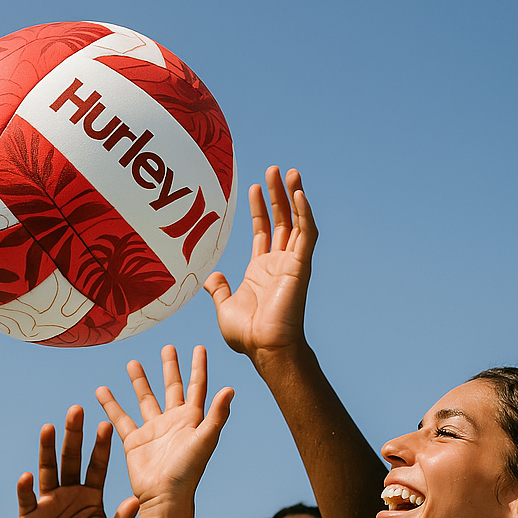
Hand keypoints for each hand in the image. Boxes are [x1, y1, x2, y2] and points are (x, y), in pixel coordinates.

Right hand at [17, 406, 138, 517]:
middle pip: (71, 458)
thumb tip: (137, 500)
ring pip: (48, 470)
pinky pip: (26, 498)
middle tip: (76, 410)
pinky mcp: (30, 515)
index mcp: (92, 495)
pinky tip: (27, 477)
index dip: (101, 446)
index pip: (97, 465)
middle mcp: (70, 492)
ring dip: (47, 449)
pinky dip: (26, 488)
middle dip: (74, 435)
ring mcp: (48, 502)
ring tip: (48, 428)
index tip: (105, 424)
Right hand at [95, 345, 232, 507]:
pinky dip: (111, 404)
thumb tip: (231, 389)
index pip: (196, 386)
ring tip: (133, 363)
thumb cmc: (188, 471)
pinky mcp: (134, 440)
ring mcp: (153, 430)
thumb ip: (217, 414)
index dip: (198, 367)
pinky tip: (102, 390)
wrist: (164, 496)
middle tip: (168, 348)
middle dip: (170, 368)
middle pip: (172, 387)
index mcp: (192, 419)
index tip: (199, 347)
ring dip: (140, 381)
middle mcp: (173, 421)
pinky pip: (120, 417)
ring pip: (145, 399)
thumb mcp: (205, 440)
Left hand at [205, 167, 316, 363]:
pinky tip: (299, 193)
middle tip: (273, 169)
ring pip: (296, 221)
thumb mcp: (225, 308)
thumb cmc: (247, 335)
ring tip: (289, 172)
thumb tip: (210, 278)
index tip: (253, 187)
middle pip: (281, 220)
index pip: (263, 231)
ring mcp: (291, 263)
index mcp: (260, 270)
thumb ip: (219, 290)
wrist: (265, 348)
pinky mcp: (301, 266)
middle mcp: (278, 263)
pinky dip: (305, 213)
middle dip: (276, 194)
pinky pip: (307, 234)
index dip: (259, 209)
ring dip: (293, 197)